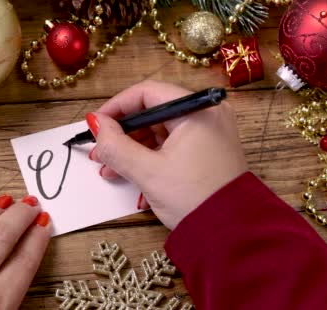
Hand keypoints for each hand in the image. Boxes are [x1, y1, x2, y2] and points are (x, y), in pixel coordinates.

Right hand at [87, 81, 246, 228]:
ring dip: (134, 149)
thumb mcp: (147, 172)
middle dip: (123, 134)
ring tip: (111, 170)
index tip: (96, 125)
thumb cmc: (193, 199)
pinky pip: (175, 145)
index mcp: (197, 111)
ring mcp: (211, 133)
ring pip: (162, 131)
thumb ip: (116, 145)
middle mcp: (208, 114)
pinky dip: (153, 158)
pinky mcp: (210, 151)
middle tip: (101, 152)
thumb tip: (95, 123)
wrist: (231, 235)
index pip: (148, 93)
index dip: (117, 106)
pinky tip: (134, 178)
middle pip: (154, 112)